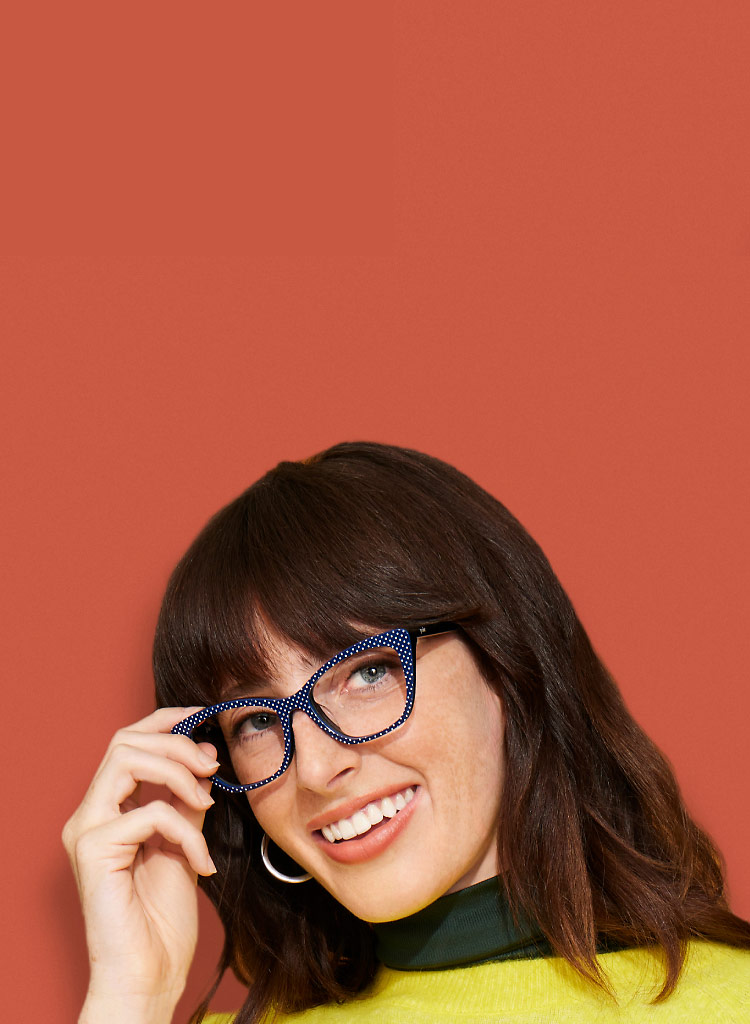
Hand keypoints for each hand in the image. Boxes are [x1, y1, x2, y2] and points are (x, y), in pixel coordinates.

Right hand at [63, 707, 219, 1022]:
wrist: (150, 975)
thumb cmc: (161, 919)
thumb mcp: (184, 842)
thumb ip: (187, 801)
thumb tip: (202, 757)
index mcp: (108, 810)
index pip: (128, 742)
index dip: (165, 720)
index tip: (202, 717)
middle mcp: (89, 815)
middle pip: (125, 741)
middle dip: (176, 743)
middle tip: (211, 766)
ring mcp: (86, 832)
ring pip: (126, 760)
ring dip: (178, 772)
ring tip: (207, 803)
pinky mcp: (93, 852)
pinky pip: (149, 813)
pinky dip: (186, 830)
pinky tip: (201, 861)